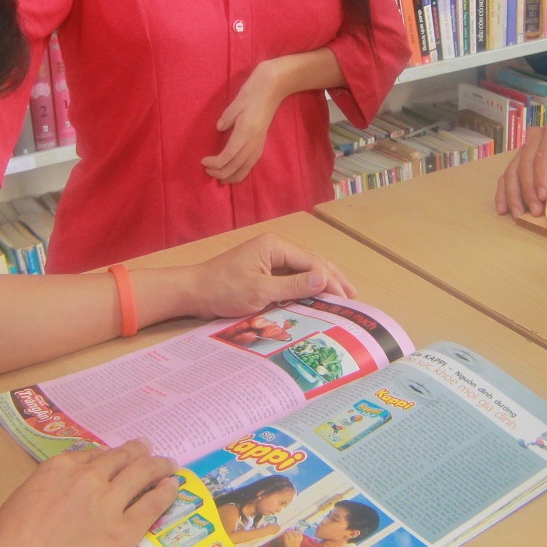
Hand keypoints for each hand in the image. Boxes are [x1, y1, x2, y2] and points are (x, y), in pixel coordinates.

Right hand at [0, 440, 180, 546]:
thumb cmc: (7, 545)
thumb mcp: (24, 499)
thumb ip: (50, 487)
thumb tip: (66, 488)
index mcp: (60, 468)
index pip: (94, 454)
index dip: (110, 455)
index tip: (118, 457)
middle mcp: (88, 479)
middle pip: (122, 458)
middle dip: (138, 452)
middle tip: (149, 450)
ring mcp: (109, 504)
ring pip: (143, 474)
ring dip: (158, 466)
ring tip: (168, 465)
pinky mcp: (124, 532)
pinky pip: (153, 505)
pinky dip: (166, 492)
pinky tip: (173, 488)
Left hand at [168, 232, 354, 318]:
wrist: (194, 291)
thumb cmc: (223, 289)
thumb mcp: (259, 291)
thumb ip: (293, 285)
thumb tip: (323, 279)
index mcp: (275, 246)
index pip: (312, 262)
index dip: (330, 281)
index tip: (343, 300)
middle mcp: (276, 247)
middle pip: (313, 261)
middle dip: (334, 278)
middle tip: (352, 297)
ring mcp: (270, 257)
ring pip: (306, 267)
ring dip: (324, 280)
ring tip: (344, 293)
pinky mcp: (265, 269)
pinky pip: (293, 275)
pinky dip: (308, 284)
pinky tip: (318, 293)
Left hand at [204, 61, 286, 184]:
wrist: (274, 88)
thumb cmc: (254, 91)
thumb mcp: (237, 102)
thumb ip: (227, 117)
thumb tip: (219, 128)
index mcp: (246, 132)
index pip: (228, 156)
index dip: (215, 163)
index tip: (203, 161)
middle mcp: (253, 143)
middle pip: (235, 168)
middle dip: (219, 173)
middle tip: (206, 170)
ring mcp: (259, 145)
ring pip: (244, 170)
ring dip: (230, 176)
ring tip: (217, 175)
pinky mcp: (261, 144)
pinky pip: (250, 165)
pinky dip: (239, 172)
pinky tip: (231, 171)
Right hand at [494, 123, 546, 215]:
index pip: (543, 155)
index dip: (541, 177)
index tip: (543, 197)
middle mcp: (535, 136)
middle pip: (525, 164)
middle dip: (528, 190)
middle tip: (535, 211)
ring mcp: (524, 148)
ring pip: (512, 171)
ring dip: (514, 194)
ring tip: (519, 214)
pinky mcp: (517, 161)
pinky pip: (506, 176)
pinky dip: (504, 193)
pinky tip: (504, 209)